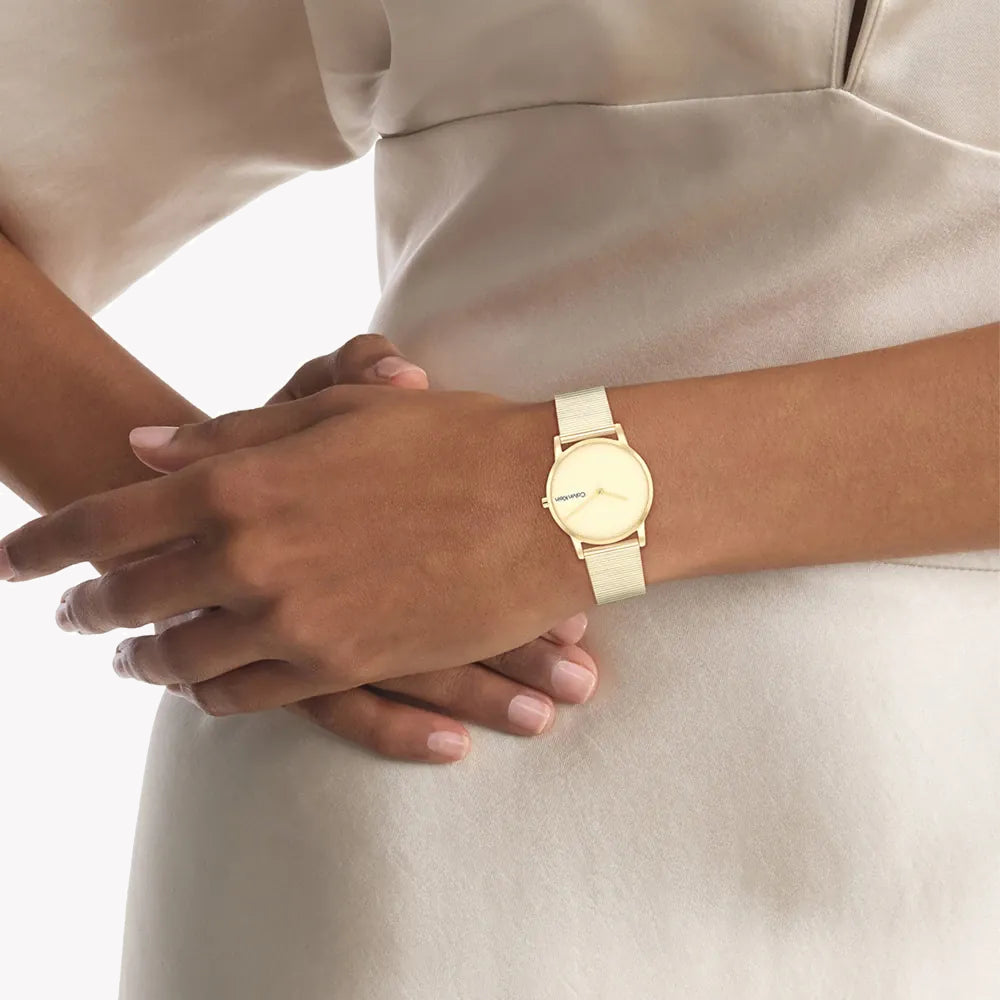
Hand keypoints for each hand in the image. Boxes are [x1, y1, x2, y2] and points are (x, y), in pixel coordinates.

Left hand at [1, 337, 596, 761]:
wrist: (551, 503)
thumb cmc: (450, 437)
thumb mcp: (338, 413)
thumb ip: (233, 436)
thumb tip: (143, 448)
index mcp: (244, 481)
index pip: (107, 521)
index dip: (47, 544)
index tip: (12, 563)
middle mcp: (252, 558)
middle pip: (131, 599)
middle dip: (86, 609)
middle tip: (68, 618)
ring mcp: (294, 621)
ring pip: (181, 660)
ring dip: (144, 660)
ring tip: (129, 659)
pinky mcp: (341, 667)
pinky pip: (246, 698)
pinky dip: (209, 693)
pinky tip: (199, 685)